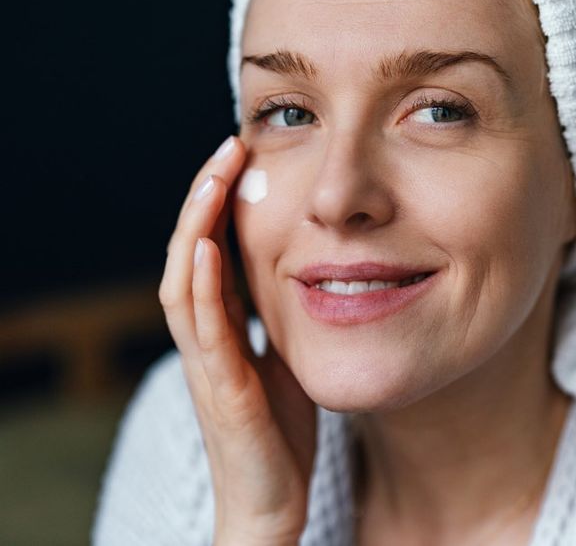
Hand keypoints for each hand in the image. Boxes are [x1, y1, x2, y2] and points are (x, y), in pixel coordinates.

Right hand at [158, 136, 315, 544]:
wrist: (274, 503)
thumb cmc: (280, 432)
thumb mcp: (289, 358)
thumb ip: (288, 317)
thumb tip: (315, 272)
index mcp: (225, 327)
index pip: (215, 251)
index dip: (223, 203)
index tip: (246, 155)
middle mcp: (208, 338)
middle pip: (192, 253)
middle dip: (207, 198)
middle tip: (231, 146)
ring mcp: (210, 364)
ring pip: (186, 283)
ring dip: (196, 227)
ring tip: (214, 177)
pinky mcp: (223, 392)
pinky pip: (204, 333)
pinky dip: (201, 287)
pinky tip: (208, 249)